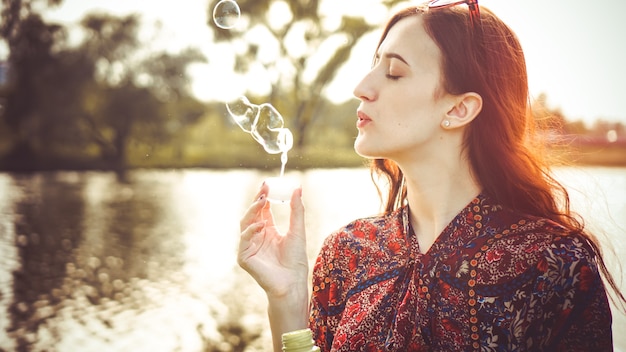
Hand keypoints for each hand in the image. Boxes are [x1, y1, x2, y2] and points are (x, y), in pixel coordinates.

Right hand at [238, 182, 308, 298]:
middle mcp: (256, 237)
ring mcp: (249, 246)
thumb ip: (296, 210)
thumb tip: (298, 188)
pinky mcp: (244, 257)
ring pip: (245, 224)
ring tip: (262, 201)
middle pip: (251, 214)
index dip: (263, 196)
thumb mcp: (297, 230)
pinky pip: (244, 240)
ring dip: (252, 211)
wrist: (292, 282)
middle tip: (264, 190)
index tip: (268, 184)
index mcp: (267, 230)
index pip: (262, 209)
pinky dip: (251, 231)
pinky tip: (261, 225)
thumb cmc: (295, 259)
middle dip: (256, 201)